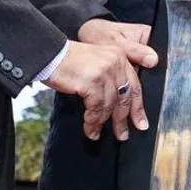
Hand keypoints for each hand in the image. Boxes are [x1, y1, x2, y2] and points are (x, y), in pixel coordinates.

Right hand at [44, 20, 158, 140]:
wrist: (49, 54)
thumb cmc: (69, 61)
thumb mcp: (97, 62)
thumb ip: (111, 77)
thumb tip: (118, 105)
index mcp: (120, 57)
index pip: (134, 86)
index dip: (138, 107)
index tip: (141, 123)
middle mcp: (116, 63)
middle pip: (125, 97)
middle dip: (123, 119)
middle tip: (123, 135)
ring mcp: (105, 72)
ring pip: (109, 105)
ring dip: (101, 122)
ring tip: (96, 133)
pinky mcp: (92, 81)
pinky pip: (96, 108)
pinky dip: (92, 121)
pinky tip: (89, 128)